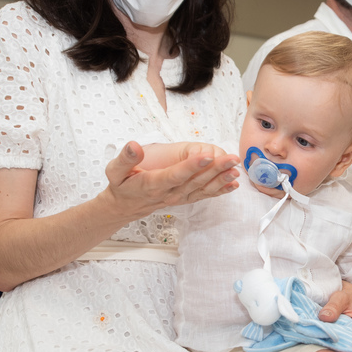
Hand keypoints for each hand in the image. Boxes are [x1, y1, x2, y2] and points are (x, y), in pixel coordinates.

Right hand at [101, 141, 238, 217]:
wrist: (125, 206)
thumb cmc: (122, 185)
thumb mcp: (115, 171)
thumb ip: (125, 158)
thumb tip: (134, 146)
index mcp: (154, 184)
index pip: (176, 174)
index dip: (192, 165)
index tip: (207, 155)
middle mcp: (169, 193)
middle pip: (195, 181)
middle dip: (215, 169)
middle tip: (232, 158)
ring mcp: (179, 198)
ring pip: (203, 189)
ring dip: (221, 179)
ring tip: (236, 169)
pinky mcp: (185, 199)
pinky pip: (204, 196)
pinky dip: (220, 190)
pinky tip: (233, 184)